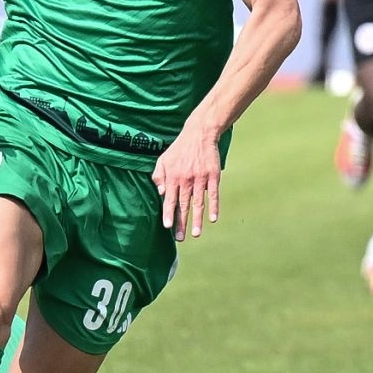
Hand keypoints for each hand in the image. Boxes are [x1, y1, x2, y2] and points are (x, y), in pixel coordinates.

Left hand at [151, 126, 221, 242]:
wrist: (199, 134)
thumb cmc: (178, 150)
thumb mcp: (163, 160)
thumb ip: (158, 176)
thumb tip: (160, 194)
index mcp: (173, 177)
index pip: (169, 199)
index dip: (169, 213)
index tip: (167, 227)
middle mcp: (186, 180)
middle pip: (183, 205)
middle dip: (181, 223)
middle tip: (180, 238)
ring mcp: (200, 178)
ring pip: (198, 203)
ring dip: (197, 219)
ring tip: (196, 234)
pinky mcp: (213, 176)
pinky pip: (213, 194)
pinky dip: (214, 206)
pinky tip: (213, 218)